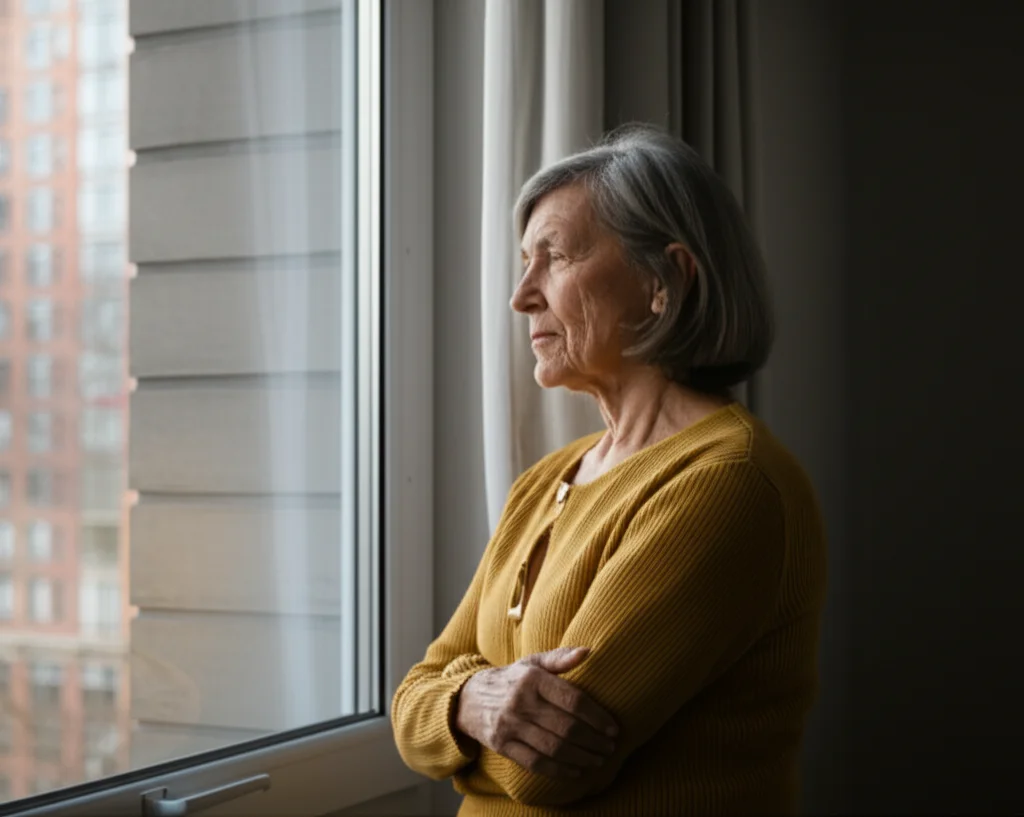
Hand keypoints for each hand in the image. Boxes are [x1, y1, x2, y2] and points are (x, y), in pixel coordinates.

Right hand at [454, 646, 618, 778]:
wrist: (468, 698)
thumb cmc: (511, 679)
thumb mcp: (532, 663)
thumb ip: (560, 658)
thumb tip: (588, 651)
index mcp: (532, 678)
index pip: (573, 700)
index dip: (597, 717)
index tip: (613, 728)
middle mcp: (520, 702)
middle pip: (566, 727)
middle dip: (594, 741)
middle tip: (610, 747)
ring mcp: (509, 725)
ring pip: (553, 747)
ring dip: (581, 757)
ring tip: (599, 759)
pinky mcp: (502, 745)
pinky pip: (535, 763)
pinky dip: (559, 770)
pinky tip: (576, 771)